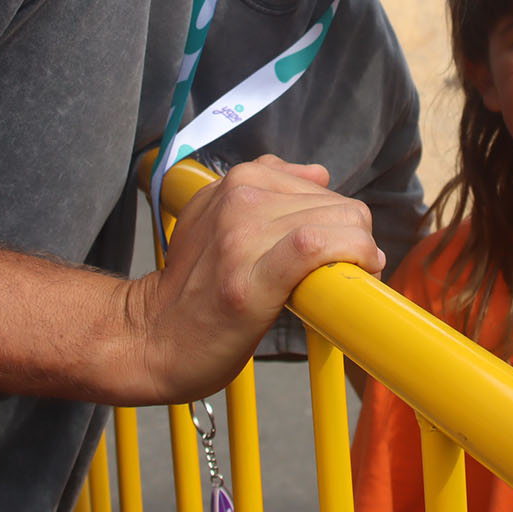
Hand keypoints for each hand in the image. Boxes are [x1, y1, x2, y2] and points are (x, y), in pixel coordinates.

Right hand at [130, 155, 383, 402]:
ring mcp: (242, 237)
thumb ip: (267, 188)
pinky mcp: (251, 279)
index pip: (320, 186)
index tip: (342, 247)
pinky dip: (350, 255)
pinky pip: (317, 247)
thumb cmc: (193, 286)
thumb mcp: (216, 218)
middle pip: (338, 205)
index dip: (343, 219)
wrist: (152, 338)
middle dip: (355, 238)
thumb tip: (319, 173)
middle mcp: (239, 199)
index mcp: (237, 180)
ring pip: (338, 222)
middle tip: (345, 270)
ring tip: (347, 277)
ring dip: (361, 252)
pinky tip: (358, 272)